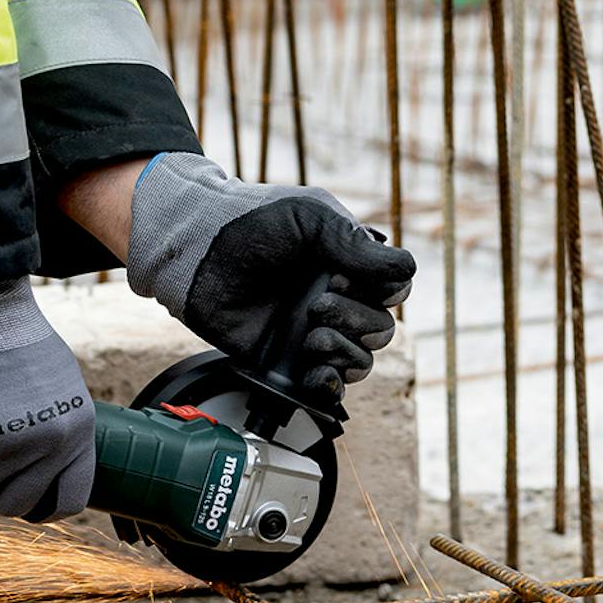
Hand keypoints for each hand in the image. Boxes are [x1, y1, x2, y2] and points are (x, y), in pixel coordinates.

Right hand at [0, 281, 94, 520]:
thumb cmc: (11, 336)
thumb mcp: (59, 383)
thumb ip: (56, 428)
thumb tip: (40, 463)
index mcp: (76, 431)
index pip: (70, 500)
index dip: (45, 505)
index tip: (28, 500)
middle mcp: (44, 445)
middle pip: (16, 504)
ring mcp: (2, 448)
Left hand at [125, 153, 415, 397]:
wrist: (198, 253)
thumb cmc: (251, 224)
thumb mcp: (311, 218)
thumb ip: (356, 244)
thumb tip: (405, 269)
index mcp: (349, 264)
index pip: (395, 288)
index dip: (382, 289)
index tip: (343, 277)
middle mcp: (338, 299)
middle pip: (382, 328)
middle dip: (357, 320)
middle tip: (317, 303)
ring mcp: (314, 331)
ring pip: (363, 359)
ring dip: (345, 351)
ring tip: (311, 335)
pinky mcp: (289, 361)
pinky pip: (328, 385)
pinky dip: (330, 383)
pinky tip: (315, 368)